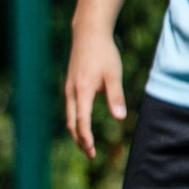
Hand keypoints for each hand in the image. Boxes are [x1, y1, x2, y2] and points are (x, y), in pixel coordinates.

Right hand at [63, 26, 126, 159]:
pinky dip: (76, 120)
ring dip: (77, 131)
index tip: (91, 151)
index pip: (81, 121)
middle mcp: (72, 92)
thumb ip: (116, 97)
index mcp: (82, 91)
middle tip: (90, 154)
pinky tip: (84, 123)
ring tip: (87, 143)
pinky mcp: (71, 85)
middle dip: (80, 140)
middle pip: (71, 123)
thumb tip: (120, 119)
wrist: (88, 34)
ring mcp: (69, 89)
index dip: (86, 138)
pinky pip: (71, 108)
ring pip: (69, 116)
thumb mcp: (114, 75)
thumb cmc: (103, 53)